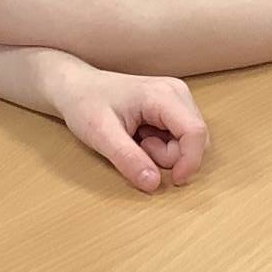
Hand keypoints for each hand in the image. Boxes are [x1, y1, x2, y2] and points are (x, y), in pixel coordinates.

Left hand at [54, 67, 208, 192]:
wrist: (77, 88)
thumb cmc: (85, 104)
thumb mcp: (100, 134)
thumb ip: (128, 159)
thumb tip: (154, 184)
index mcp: (164, 94)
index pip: (195, 132)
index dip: (190, 162)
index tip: (173, 182)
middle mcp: (178, 93)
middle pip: (194, 140)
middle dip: (169, 156)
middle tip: (137, 146)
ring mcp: (177, 100)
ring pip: (189, 143)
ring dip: (163, 153)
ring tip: (136, 140)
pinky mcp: (173, 109)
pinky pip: (180, 140)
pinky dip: (162, 148)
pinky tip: (141, 137)